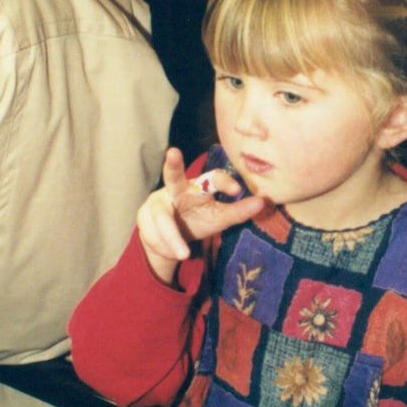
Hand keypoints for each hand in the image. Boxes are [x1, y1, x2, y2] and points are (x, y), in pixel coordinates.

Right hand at [137, 148, 265, 282]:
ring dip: (171, 237)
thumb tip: (263, 202)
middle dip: (173, 165)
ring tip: (183, 254)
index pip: (212, 179)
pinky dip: (163, 245)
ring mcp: (157, 200)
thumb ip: (238, 212)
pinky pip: (151, 231)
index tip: (237, 190)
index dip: (224, 182)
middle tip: (173, 153)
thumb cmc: (197, 220)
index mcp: (199, 186)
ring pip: (161, 217)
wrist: (169, 240)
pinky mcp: (143, 214)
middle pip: (173, 175)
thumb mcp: (219, 219)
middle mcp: (176, 188)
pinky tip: (171, 252)